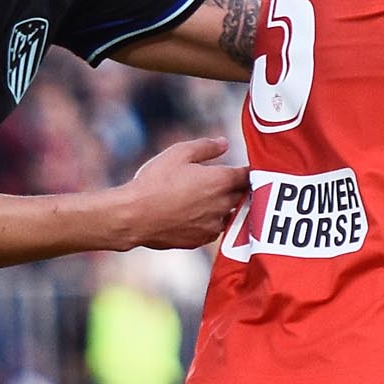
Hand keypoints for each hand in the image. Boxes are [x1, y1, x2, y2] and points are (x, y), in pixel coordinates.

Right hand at [117, 137, 250, 250]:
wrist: (134, 216)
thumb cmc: (154, 181)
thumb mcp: (178, 153)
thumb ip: (205, 147)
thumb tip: (224, 143)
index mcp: (220, 181)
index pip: (249, 175)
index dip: (249, 170)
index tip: (247, 168)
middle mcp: (222, 204)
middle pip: (243, 196)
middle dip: (239, 188)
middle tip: (231, 181)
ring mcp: (213, 225)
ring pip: (231, 214)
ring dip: (228, 207)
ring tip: (214, 199)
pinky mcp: (201, 240)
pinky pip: (215, 230)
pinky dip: (213, 222)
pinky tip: (200, 216)